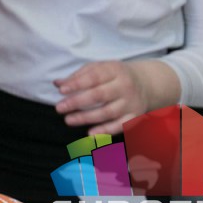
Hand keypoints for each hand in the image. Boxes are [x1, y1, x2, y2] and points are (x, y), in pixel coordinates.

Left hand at [54, 59, 180, 135]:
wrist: (146, 83)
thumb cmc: (114, 75)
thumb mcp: (98, 68)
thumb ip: (78, 76)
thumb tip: (57, 83)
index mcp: (114, 70)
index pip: (94, 77)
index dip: (77, 84)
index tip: (61, 90)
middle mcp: (125, 86)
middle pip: (99, 95)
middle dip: (77, 102)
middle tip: (59, 108)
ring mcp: (131, 102)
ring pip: (108, 112)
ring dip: (86, 118)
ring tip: (68, 120)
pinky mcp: (135, 116)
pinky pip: (120, 126)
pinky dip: (105, 131)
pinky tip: (90, 134)